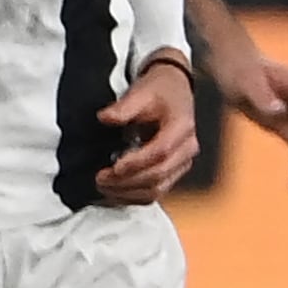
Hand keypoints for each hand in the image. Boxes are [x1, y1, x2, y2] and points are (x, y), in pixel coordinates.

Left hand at [90, 55, 198, 203]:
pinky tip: (113, 192)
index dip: (136, 163)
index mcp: (182, 127)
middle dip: (127, 181)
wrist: (173, 91)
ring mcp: (182, 163)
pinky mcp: (173, 172)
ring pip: (158, 189)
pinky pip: (155, 192)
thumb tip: (105, 117)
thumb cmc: (158, 92)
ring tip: (103, 186)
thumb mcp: (141, 92)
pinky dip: (133, 196)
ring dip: (128, 192)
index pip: (161, 152)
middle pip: (159, 174)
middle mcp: (187, 149)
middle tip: (100, 178)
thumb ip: (124, 106)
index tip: (112, 167)